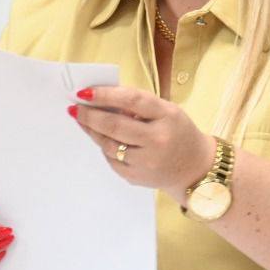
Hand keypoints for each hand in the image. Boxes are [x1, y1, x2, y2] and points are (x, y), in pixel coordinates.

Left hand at [71, 86, 214, 196]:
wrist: (195, 169)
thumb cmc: (177, 132)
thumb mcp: (167, 111)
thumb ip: (139, 104)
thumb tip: (102, 99)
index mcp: (167, 116)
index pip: (132, 100)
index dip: (105, 95)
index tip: (84, 92)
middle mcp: (158, 140)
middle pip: (114, 125)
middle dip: (89, 115)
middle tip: (73, 107)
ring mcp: (146, 162)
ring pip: (108, 144)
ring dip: (91, 130)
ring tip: (82, 119)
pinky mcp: (136, 177)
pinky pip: (111, 160)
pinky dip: (103, 147)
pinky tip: (100, 138)